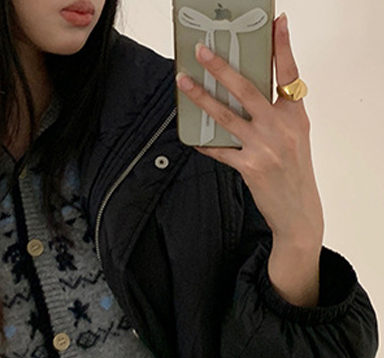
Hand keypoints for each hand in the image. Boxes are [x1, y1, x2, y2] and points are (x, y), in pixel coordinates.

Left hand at [176, 14, 323, 304]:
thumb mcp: (294, 137)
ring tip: (184, 82)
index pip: (289, 74)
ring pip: (226, 115)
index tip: (278, 22)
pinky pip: (220, 150)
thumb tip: (248, 96)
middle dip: (222, 67)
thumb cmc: (294, 173)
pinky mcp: (250, 167)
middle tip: (202, 51)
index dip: (283, 47)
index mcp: (295, 115)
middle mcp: (281, 127)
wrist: (298, 211)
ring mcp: (264, 146)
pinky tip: (192, 138)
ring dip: (202, 97)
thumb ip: (278, 115)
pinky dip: (205, 144)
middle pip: (247, 89)